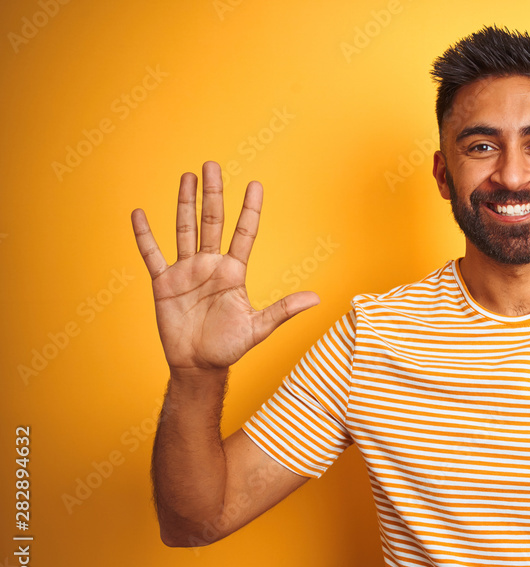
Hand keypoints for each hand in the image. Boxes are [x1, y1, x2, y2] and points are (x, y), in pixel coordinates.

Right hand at [131, 161, 319, 371]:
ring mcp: (186, 272)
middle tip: (212, 164)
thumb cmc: (229, 347)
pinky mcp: (164, 283)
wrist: (198, 365)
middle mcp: (211, 265)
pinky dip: (144, 235)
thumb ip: (284, 310)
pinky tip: (139, 214)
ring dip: (184, 203)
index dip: (249, 209)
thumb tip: (317, 299)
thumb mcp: (259, 327)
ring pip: (185, 229)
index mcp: (234, 272)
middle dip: (213, 193)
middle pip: (212, 221)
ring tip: (187, 176)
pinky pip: (152, 255)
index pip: (244, 233)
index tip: (255, 184)